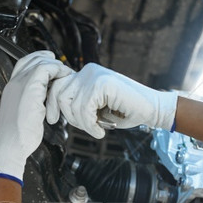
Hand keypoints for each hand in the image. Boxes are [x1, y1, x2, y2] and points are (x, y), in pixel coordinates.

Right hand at [0, 51, 71, 183]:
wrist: (11, 146)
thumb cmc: (18, 138)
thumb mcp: (24, 116)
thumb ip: (31, 104)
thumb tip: (43, 101)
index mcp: (10, 90)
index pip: (23, 64)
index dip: (38, 60)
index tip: (52, 63)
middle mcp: (13, 84)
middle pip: (31, 60)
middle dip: (49, 60)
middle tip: (63, 69)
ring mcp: (20, 85)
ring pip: (40, 62)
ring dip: (56, 66)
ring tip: (66, 74)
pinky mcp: (30, 88)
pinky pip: (46, 69)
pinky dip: (58, 70)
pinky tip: (65, 77)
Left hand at [46, 63, 177, 137]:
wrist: (151, 109)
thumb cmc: (125, 112)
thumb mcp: (95, 108)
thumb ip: (78, 104)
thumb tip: (55, 110)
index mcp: (85, 75)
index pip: (57, 86)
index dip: (51, 104)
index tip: (52, 120)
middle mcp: (88, 71)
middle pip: (59, 93)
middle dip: (67, 115)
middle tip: (85, 127)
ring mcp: (95, 75)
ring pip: (71, 104)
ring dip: (82, 123)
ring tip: (96, 129)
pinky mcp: (102, 83)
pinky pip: (84, 109)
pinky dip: (91, 125)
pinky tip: (101, 131)